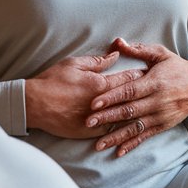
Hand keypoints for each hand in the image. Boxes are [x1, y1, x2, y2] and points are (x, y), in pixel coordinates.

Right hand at [25, 51, 146, 138]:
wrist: (34, 104)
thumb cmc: (52, 81)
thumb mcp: (74, 64)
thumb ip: (98, 61)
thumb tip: (115, 55)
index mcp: (99, 84)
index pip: (127, 79)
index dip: (140, 75)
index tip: (149, 73)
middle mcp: (102, 103)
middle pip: (129, 98)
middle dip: (142, 93)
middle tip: (153, 90)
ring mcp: (96, 120)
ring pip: (123, 118)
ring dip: (134, 112)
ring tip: (145, 108)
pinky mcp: (89, 132)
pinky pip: (110, 131)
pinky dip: (120, 128)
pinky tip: (129, 126)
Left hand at [85, 38, 187, 155]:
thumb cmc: (177, 68)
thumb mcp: (161, 54)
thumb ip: (138, 49)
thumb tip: (117, 42)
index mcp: (154, 82)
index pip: (129, 91)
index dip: (111, 97)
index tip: (94, 103)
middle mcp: (157, 101)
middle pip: (129, 110)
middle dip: (107, 117)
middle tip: (88, 122)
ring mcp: (160, 116)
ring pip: (135, 127)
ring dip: (116, 136)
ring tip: (98, 144)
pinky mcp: (163, 126)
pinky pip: (145, 136)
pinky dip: (132, 145)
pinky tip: (118, 152)